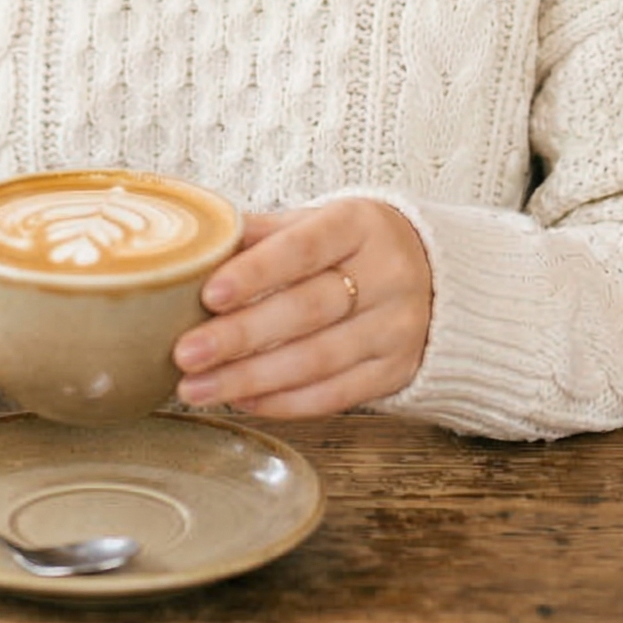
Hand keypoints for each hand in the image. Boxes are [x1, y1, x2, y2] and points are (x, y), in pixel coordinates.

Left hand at [173, 199, 430, 416]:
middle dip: (241, 336)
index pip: (303, 248)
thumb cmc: (354, 244)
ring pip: (317, 360)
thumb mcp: (319, 220)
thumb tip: (198, 246)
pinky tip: (243, 400)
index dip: (256, 272)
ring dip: (251, 379)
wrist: (437, 273)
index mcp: (359, 224)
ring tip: (197, 387)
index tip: (209, 294)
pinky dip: (285, 401)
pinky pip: (336, 394)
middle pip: (306, 311)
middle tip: (185, 353)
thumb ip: (264, 233)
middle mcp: (386, 275)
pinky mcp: (397, 370)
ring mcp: (395, 327)